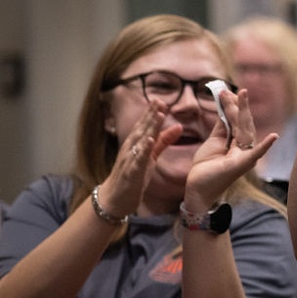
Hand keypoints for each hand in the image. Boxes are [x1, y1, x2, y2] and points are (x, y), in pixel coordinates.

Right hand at [97, 102, 179, 218]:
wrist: (115, 198)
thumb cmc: (134, 175)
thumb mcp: (151, 156)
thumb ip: (163, 141)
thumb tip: (179, 126)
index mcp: (136, 144)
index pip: (145, 125)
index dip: (153, 112)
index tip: (161, 100)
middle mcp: (131, 148)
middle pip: (142, 129)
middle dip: (151, 114)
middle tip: (160, 101)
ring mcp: (130, 160)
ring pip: (140, 141)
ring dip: (149, 127)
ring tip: (158, 115)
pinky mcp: (131, 172)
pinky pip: (137, 160)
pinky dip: (143, 150)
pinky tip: (149, 141)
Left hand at [184, 88, 276, 209]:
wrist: (197, 188)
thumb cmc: (206, 167)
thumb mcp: (214, 141)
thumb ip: (222, 126)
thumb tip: (224, 107)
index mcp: (239, 142)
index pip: (238, 120)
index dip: (232, 105)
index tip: (224, 91)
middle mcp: (245, 148)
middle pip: (244, 123)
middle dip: (238, 105)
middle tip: (233, 89)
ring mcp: (245, 156)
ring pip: (246, 130)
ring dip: (244, 113)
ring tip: (240, 96)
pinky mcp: (241, 165)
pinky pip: (255, 155)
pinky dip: (265, 146)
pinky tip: (274, 137)